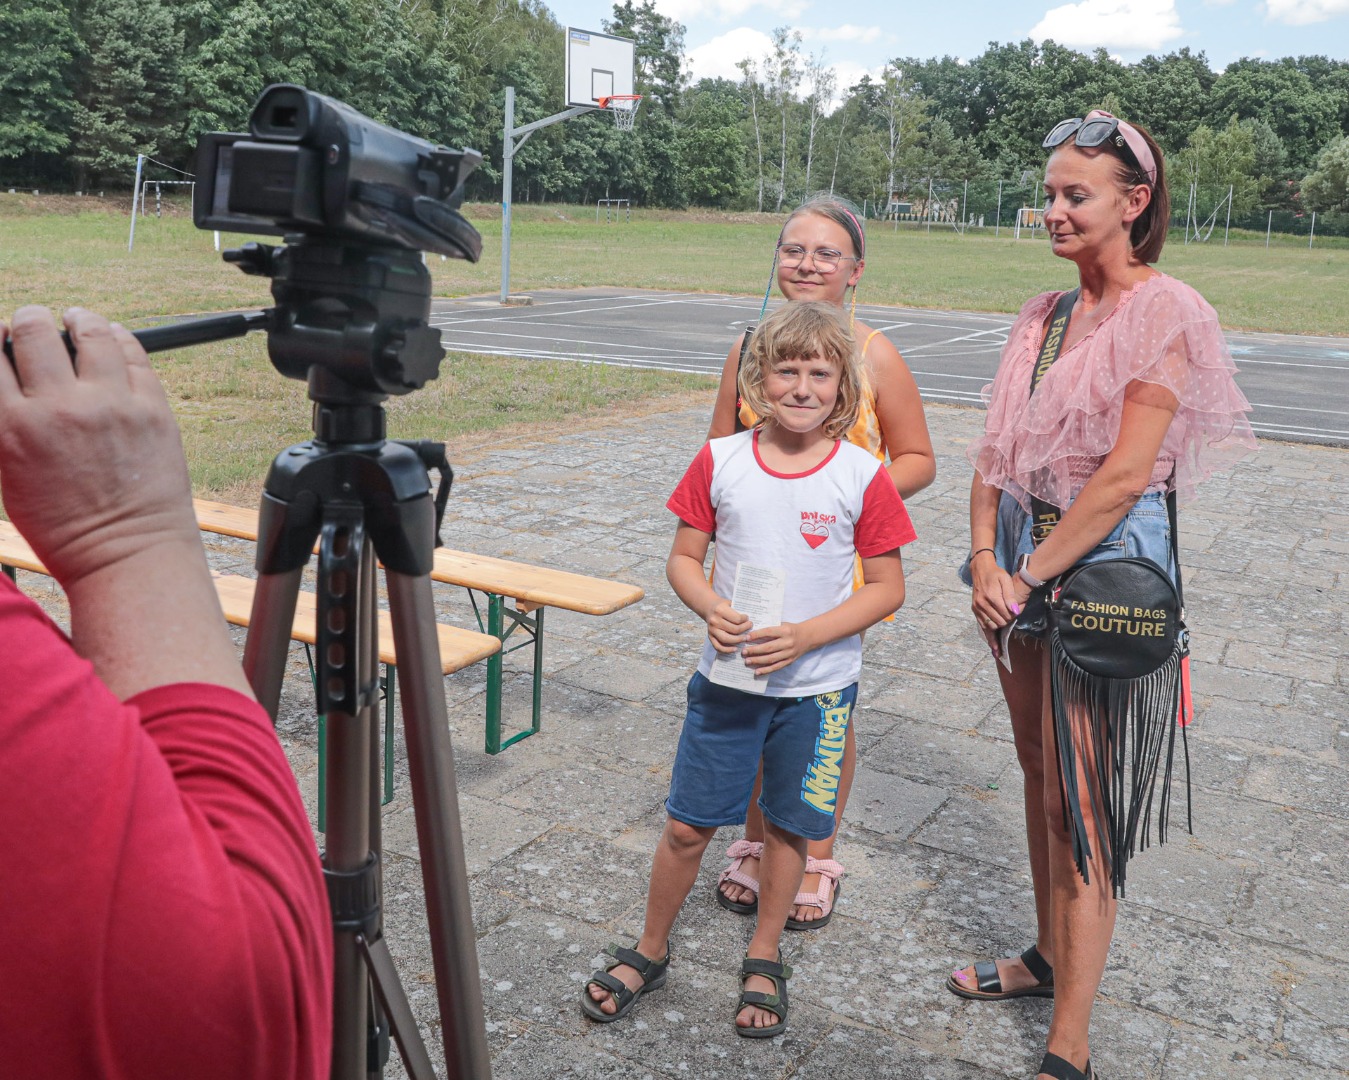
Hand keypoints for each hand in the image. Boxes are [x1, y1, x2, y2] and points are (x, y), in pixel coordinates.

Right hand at [0, 306, 197, 586]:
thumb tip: (9, 388)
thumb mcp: (9, 477)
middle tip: (32, 322)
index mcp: (13, 427)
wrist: (126, 555)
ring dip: (78, 319)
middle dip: (28, 321)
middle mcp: (60, 407)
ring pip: (89, 332)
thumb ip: (4, 424)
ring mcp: (112, 404)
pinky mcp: (153, 408)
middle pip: (34, 331)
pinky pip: (135, 354)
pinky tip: (111, 337)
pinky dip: (118, 338)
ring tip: (76, 319)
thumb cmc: (65, 528)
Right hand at [706, 599, 749, 652]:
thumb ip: (738, 610)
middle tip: (750, 628)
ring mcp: (711, 630)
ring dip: (738, 640)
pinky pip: (718, 647)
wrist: (709, 607)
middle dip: (745, 630)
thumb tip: (750, 621)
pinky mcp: (710, 637)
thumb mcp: (730, 603)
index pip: (737, 619)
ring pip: (727, 639)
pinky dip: (727, 650)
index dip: (745, 620)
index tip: (748, 619)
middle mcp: (715, 620)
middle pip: (734, 630)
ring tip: (746, 638)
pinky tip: (735, 649)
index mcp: (720, 610)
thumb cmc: (723, 606)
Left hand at [741, 622, 812, 675]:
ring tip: (747, 661)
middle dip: (754, 650)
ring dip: (758, 661)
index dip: (757, 635)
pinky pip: (776, 667)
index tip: (746, 638)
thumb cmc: (791, 629)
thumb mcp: (782, 624)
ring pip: (771, 659)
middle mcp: (788, 642)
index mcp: (785, 631)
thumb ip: (770, 628)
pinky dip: (766, 670)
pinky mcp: (789, 661)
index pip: (768, 632)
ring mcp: (789, 653)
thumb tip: (752, 633)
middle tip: (743, 652)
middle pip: (769, 647)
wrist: (808, 637)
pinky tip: (757, 671)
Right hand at [969, 554, 1023, 652]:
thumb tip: (1015, 611)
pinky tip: (994, 648)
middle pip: (999, 622)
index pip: (1005, 614)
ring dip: (1000, 628)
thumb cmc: (996, 574)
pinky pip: (983, 627)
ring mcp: (977, 608)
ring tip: (1005, 627)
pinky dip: (989, 638)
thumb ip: (1010, 595)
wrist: (980, 570)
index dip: (1013, 615)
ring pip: (991, 626)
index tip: (1016, 612)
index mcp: (991, 596)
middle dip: (1007, 622)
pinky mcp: (975, 611)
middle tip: (1011, 616)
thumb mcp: (1005, 580)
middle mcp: (982, 604)